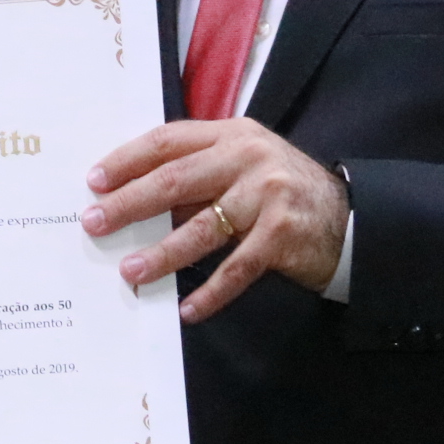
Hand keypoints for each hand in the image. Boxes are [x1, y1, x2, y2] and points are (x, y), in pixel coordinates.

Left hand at [82, 119, 347, 321]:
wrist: (349, 219)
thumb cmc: (282, 194)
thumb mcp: (244, 169)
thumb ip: (199, 177)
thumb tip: (133, 206)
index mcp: (232, 134)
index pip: (168, 141)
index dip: (127, 160)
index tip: (94, 181)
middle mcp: (249, 157)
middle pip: (175, 180)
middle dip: (129, 204)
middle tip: (95, 223)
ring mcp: (268, 194)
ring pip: (201, 227)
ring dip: (161, 253)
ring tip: (130, 271)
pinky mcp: (283, 234)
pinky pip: (236, 268)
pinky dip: (210, 292)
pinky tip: (186, 309)